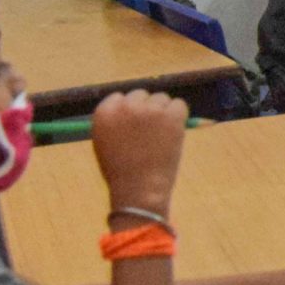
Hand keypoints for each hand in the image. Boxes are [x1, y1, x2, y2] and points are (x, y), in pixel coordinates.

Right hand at [90, 90, 186, 215]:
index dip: (129, 111)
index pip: (119, 97)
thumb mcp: (106, 143)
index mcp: (105, 113)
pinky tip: (173, 133)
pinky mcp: (170, 114)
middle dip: (146, 109)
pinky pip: (179, 105)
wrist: (139, 190)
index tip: (134, 124)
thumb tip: (132, 105)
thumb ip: (115, 122)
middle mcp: (126, 106)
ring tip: (160, 137)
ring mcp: (149, 109)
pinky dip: (179, 117)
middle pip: (141, 94)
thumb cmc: (121, 172)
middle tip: (150, 132)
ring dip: (163, 113)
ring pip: (162, 98)